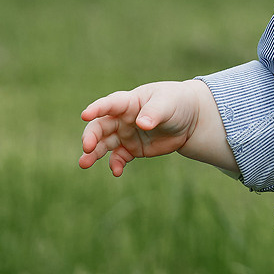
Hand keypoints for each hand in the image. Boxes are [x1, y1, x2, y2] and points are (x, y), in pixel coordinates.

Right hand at [79, 81, 206, 177]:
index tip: (85, 115)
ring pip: (104, 144)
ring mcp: (125, 134)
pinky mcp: (132, 149)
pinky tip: (117, 171)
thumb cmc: (176, 103)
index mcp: (129, 102)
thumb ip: (154, 112)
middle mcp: (122, 118)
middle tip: (87, 147)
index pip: (110, 104)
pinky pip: (118, 158)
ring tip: (83, 164)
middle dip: (91, 136)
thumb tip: (142, 124)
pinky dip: (115, 165)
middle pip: (100, 126)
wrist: (189, 119)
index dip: (97, 108)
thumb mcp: (168, 104)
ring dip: (93, 153)